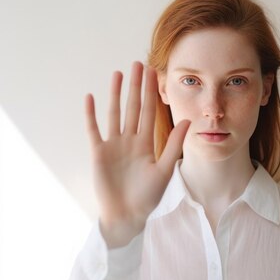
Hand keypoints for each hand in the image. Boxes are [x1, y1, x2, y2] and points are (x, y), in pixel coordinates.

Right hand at [84, 61, 189, 246]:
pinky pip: (94, 130)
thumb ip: (174, 144)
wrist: (127, 215)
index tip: (155, 74)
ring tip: (118, 74)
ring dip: (116, 94)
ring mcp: (114, 145)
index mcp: (147, 143)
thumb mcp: (164, 170)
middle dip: (136, 86)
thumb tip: (188, 120)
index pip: (150, 112)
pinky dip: (91, 114)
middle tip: (138, 64)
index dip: (152, 93)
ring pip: (115, 113)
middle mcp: (130, 140)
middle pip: (133, 107)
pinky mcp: (99, 153)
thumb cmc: (147, 197)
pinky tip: (91, 97)